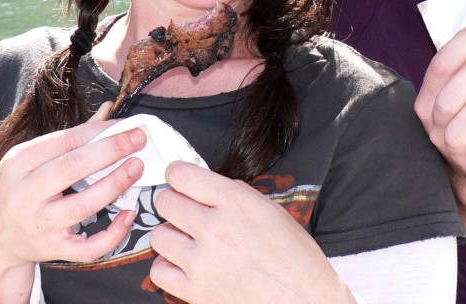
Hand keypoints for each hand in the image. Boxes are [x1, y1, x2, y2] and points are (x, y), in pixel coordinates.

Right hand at [0, 102, 146, 302]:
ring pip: (82, 205)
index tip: (127, 125)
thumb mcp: (29, 158)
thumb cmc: (16, 189)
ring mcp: (37, 224)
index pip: (65, 140)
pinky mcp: (51, 249)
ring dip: (115, 184)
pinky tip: (128, 216)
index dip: (100, 131)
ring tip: (136, 167)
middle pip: (72, 168)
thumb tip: (107, 110)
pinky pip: (87, 247)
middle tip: (138, 140)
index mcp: (18, 163)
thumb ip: (70, 136)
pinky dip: (112, 234)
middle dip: (111, 150)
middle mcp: (24, 193)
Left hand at [148, 162, 354, 303]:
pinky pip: (159, 271)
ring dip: (171, 236)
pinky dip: (168, 267)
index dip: (177, 174)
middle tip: (185, 211)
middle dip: (174, 203)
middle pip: (165, 202)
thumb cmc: (296, 258)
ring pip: (159, 236)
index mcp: (236, 202)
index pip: (183, 176)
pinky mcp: (196, 291)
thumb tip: (207, 188)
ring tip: (188, 241)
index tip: (178, 178)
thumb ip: (236, 196)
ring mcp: (203, 261)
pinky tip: (185, 265)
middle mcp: (216, 227)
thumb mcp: (272, 212)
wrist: (306, 300)